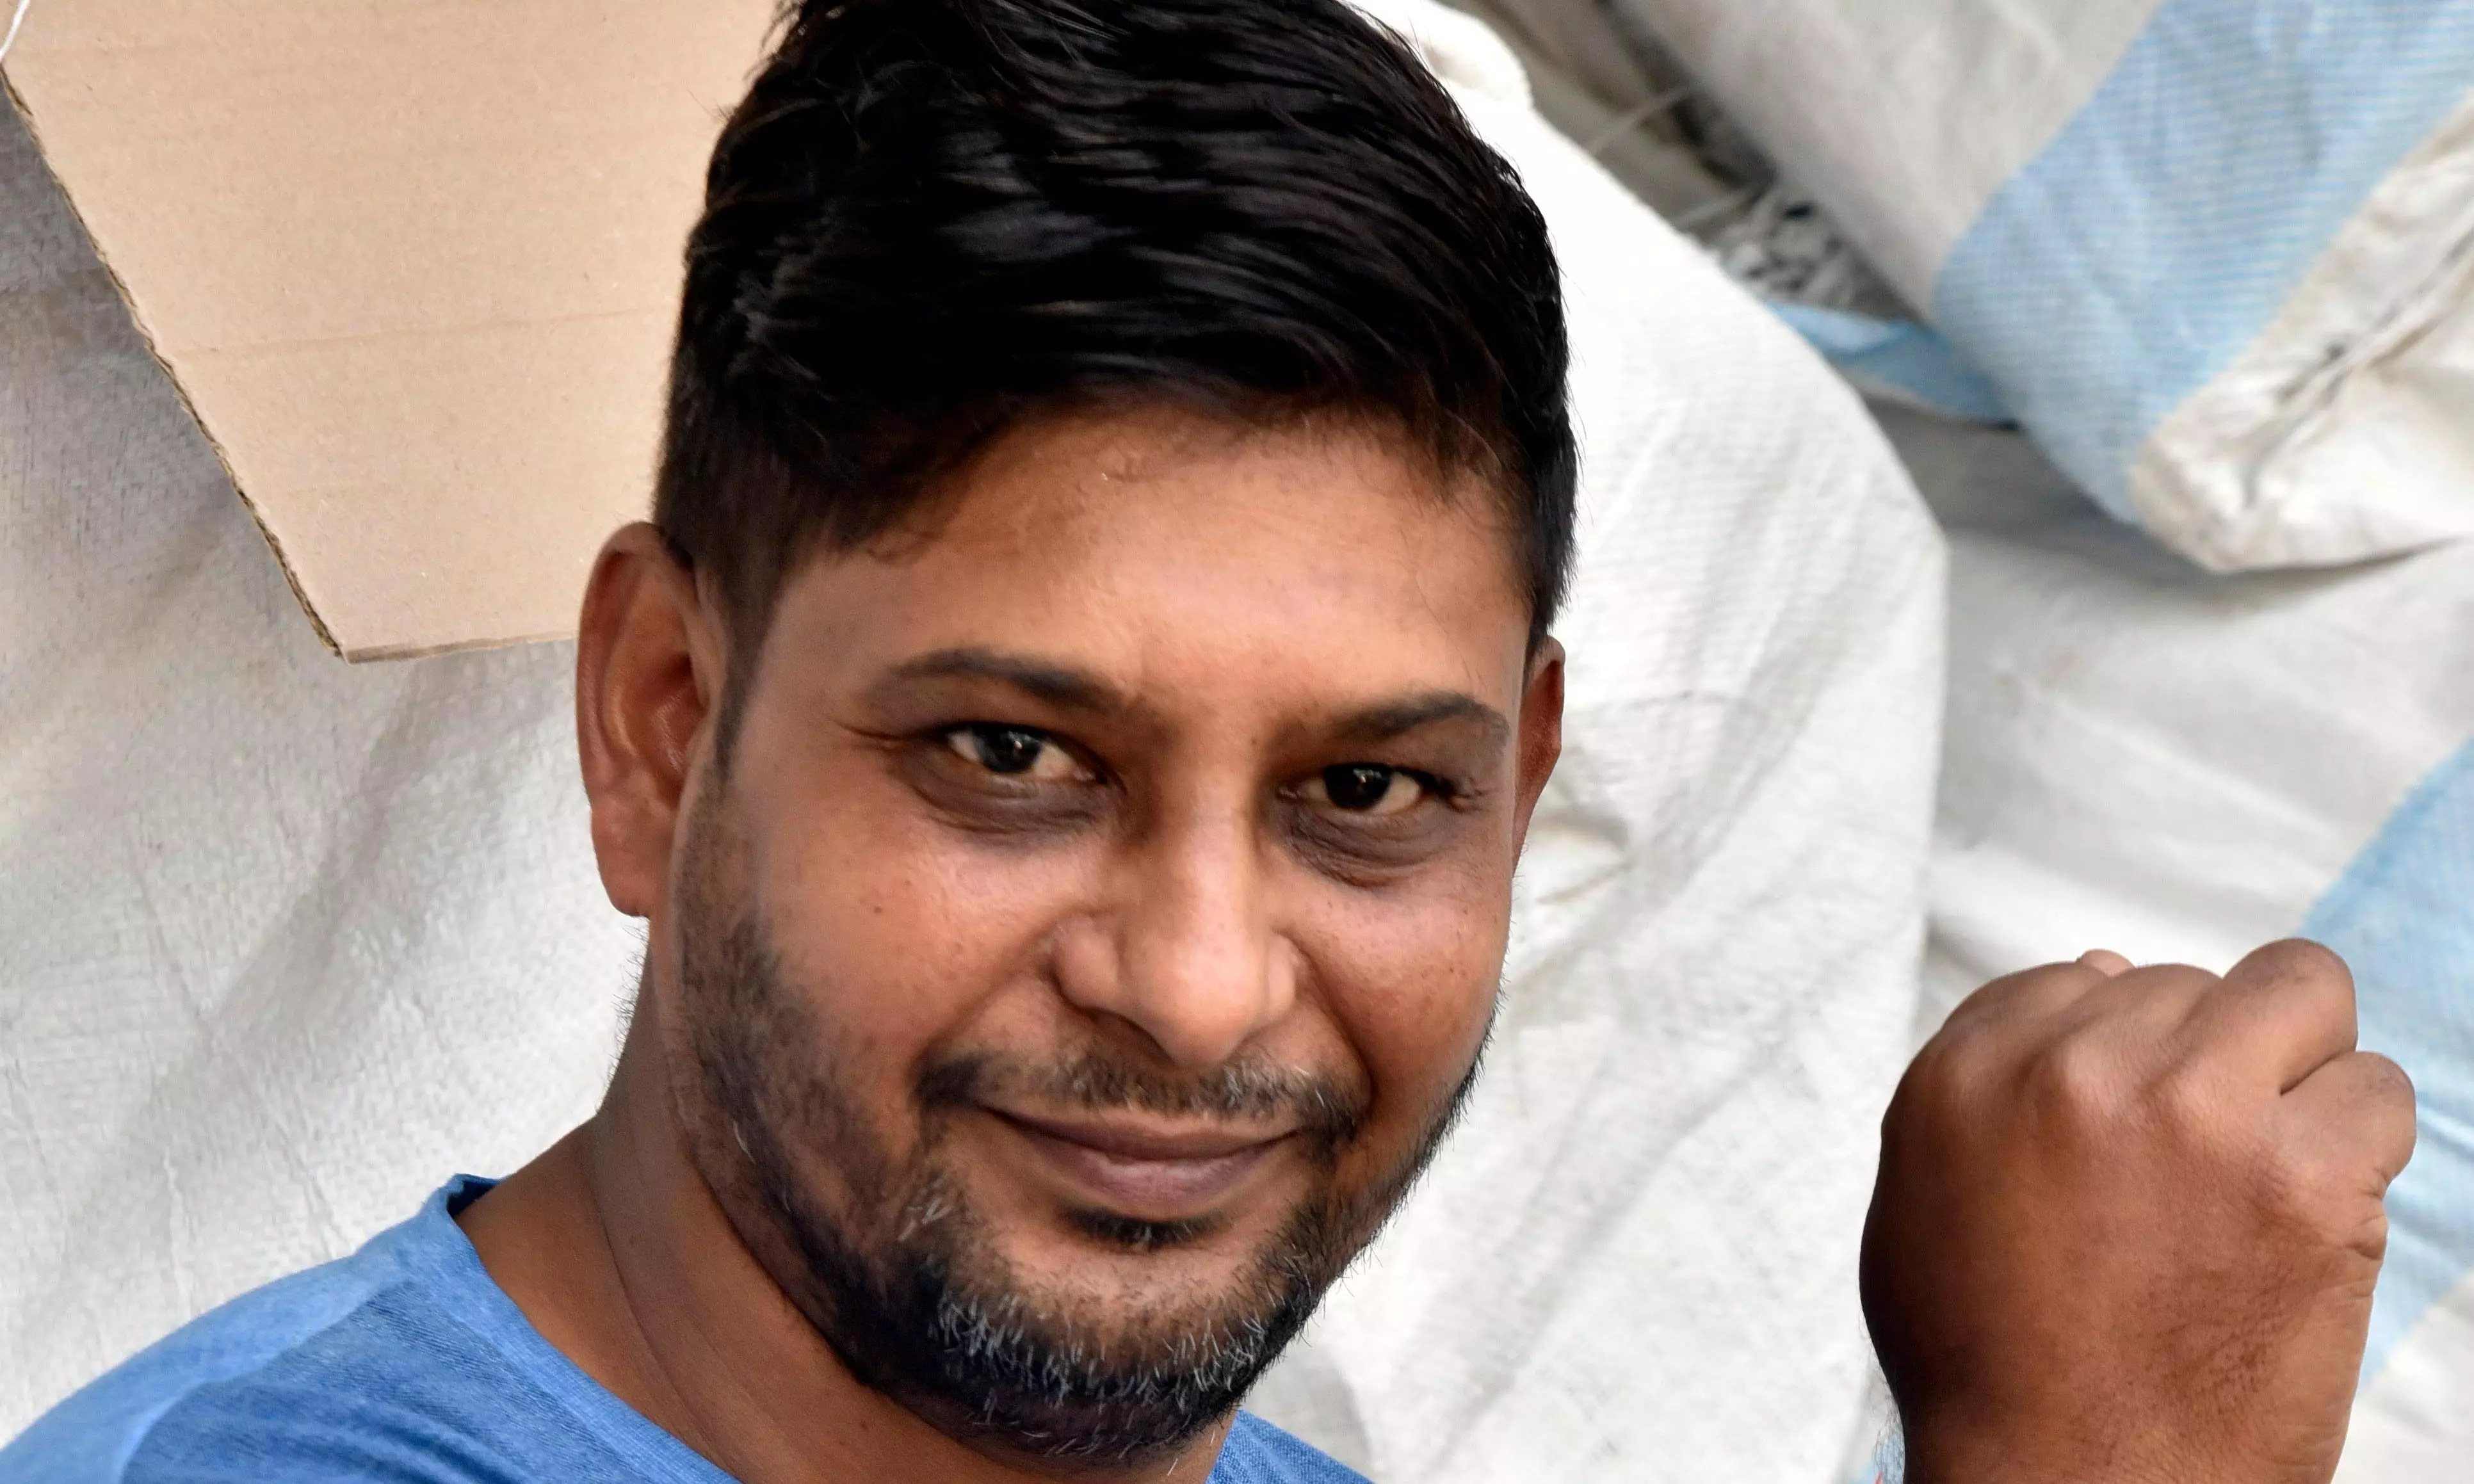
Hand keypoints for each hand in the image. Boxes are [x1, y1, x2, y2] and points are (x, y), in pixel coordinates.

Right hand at [1863, 941, 2415, 1483]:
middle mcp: (2071, 1071)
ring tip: (2273, 1166)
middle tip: (2204, 1172)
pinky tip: (2320, 1210)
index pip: (2082, 979)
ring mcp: (2192, 1112)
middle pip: (2189, 983)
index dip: (2125, 1054)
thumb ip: (1991, 1081)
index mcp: (1966, 1074)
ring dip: (2300, 1074)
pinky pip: (2379, 1088)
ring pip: (2300, 993)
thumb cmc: (1996, 1366)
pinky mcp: (2305, 1177)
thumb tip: (2108, 964)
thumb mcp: (1926, 1205)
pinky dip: (2366, 1145)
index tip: (2136, 1136)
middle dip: (2208, 1061)